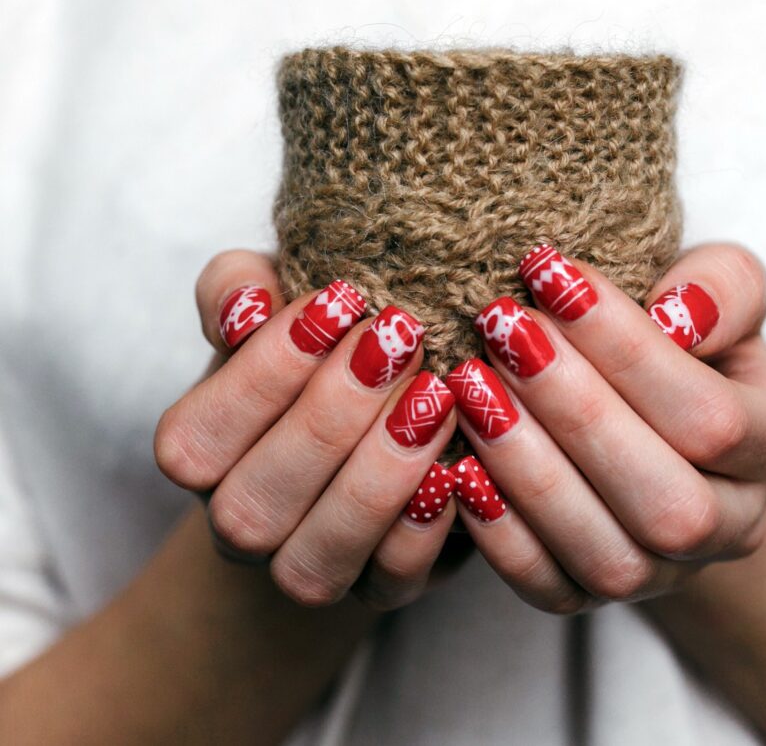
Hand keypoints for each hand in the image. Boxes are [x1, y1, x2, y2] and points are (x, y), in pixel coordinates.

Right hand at [154, 250, 466, 608]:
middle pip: (253, 504)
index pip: (197, 436)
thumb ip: (239, 288)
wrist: (368, 427)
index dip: (264, 372)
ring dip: (377, 475)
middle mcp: (240, 526)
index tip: (340, 302)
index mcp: (200, 457)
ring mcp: (308, 569)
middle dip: (329, 417)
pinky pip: (392, 581)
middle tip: (399, 342)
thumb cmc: (313, 355)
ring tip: (435, 397)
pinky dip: (422, 530)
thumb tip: (248, 304)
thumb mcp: (273, 303)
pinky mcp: (382, 589)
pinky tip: (456, 467)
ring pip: (316, 559)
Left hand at [442, 243, 765, 612]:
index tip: (551, 275)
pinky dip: (500, 534)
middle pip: (665, 499)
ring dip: (530, 470)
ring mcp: (663, 574)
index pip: (712, 418)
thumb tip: (679, 312)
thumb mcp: (718, 298)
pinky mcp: (593, 598)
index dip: (627, 349)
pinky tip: (459, 464)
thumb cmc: (682, 346)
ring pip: (608, 555)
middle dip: (574, 409)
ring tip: (473, 387)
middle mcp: (730, 527)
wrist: (657, 425)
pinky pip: (550, 590)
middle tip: (504, 330)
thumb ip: (721, 288)